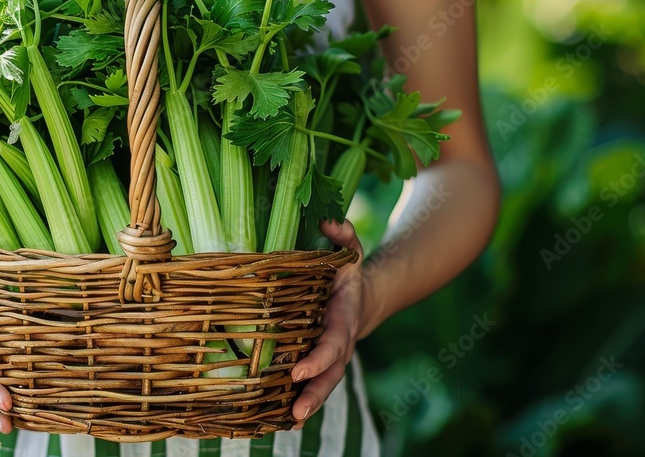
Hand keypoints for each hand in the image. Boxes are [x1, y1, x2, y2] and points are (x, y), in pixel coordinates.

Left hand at [289, 219, 368, 426]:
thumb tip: (330, 221)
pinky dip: (301, 402)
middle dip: (314, 395)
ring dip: (307, 404)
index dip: (318, 359)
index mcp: (342, 320)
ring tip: (287, 424)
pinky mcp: (319, 363)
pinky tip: (281, 420)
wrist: (363, 297)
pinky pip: (312, 385)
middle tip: (296, 413)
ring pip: (322, 386)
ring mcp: (329, 358)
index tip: (299, 371)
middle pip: (329, 375)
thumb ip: (343, 236)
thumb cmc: (348, 273)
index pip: (332, 344)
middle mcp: (338, 344)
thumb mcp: (350, 252)